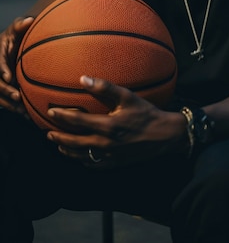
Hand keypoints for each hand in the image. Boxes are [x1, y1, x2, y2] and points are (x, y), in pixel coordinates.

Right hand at [0, 16, 33, 113]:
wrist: (8, 48)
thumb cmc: (13, 38)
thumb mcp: (14, 30)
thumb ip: (20, 26)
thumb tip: (29, 20)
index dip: (2, 70)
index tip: (9, 77)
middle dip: (5, 91)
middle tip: (18, 97)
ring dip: (10, 104)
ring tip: (23, 111)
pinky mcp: (2, 90)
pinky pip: (4, 101)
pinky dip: (14, 107)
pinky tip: (26, 115)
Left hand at [47, 75, 185, 167]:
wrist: (164, 136)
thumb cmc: (146, 113)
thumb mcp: (128, 97)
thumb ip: (105, 88)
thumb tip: (83, 78)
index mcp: (107, 126)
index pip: (78, 121)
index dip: (62, 116)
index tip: (51, 111)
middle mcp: (105, 143)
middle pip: (74, 142)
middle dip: (59, 137)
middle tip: (48, 132)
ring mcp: (110, 156)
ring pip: (81, 156)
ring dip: (67, 150)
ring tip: (58, 145)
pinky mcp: (115, 163)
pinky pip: (93, 164)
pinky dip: (82, 160)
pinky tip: (79, 156)